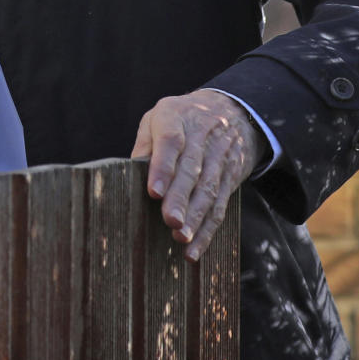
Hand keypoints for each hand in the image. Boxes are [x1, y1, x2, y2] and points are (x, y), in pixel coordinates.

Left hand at [131, 89, 266, 260]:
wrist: (231, 109)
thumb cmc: (181, 119)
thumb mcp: (158, 117)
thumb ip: (144, 144)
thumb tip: (127, 175)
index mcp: (176, 117)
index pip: (171, 140)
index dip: (163, 166)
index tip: (154, 192)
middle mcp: (201, 136)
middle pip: (191, 168)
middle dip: (181, 197)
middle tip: (171, 222)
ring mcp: (219, 157)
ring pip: (208, 189)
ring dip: (196, 217)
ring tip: (182, 239)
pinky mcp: (229, 177)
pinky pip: (219, 205)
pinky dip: (208, 230)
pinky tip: (195, 250)